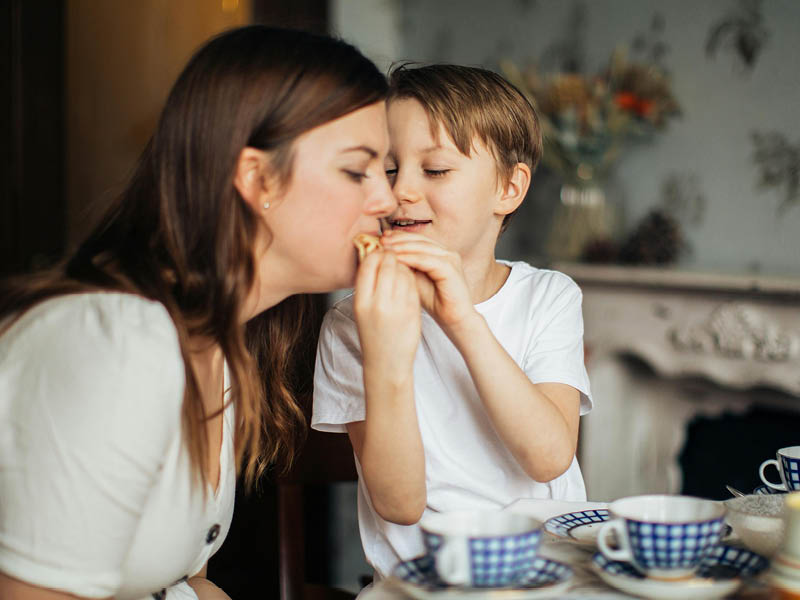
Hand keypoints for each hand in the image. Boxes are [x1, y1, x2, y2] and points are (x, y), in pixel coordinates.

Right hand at [353, 248, 420, 374]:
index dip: (376, 253)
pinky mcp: (412, 311)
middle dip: (392, 255)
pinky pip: (413, 284)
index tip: (379, 251)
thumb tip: (374, 255)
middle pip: (387, 264)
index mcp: (361, 301)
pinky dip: (411, 277)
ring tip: (400, 267)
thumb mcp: (362, 310)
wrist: (387, 362)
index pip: (369, 264)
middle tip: (393, 254)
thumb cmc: (374, 334)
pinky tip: (409, 279)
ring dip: (403, 265)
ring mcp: (397, 307)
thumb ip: (367, 285)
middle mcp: (378, 303)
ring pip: (403, 272)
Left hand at [381, 231, 476, 334]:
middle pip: (419, 239)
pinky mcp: (451, 268)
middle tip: (381, 240)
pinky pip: (427, 260)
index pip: (417, 239)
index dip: (398, 237)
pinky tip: (397, 259)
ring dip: (402, 246)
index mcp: (439, 253)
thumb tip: (385, 255)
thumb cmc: (435, 302)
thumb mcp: (415, 280)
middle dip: (398, 239)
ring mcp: (450, 259)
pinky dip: (411, 258)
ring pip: (422, 247)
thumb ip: (405, 267)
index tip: (380, 238)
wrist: (454, 319)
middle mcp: (446, 253)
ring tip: (385, 248)